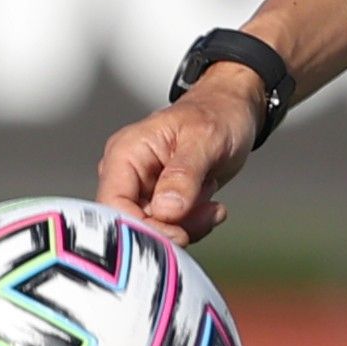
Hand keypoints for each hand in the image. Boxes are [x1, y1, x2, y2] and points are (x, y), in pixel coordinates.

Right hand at [96, 69, 268, 244]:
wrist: (232, 113)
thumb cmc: (216, 114)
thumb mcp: (205, 139)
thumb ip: (185, 174)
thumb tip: (166, 209)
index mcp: (125, 153)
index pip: (114, 205)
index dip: (141, 228)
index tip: (179, 232)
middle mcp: (127, 175)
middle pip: (131, 224)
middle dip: (171, 229)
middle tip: (206, 214)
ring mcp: (143, 192)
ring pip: (152, 232)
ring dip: (187, 228)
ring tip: (212, 206)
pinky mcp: (161, 205)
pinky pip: (169, 230)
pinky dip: (193, 227)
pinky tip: (211, 209)